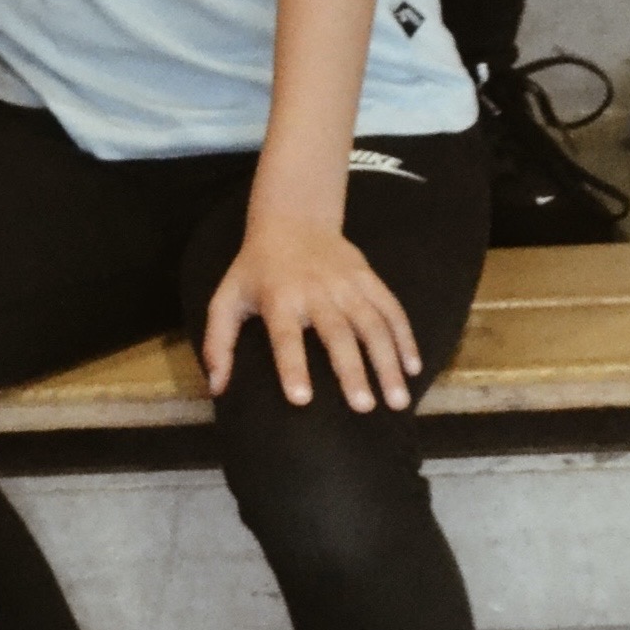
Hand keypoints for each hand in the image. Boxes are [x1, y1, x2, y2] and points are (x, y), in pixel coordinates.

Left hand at [203, 215, 419, 411]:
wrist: (292, 220)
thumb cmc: (256, 270)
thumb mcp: (227, 298)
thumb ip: (218, 343)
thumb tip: (215, 388)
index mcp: (278, 298)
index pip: (285, 336)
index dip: (292, 367)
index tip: (302, 400)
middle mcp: (316, 291)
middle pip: (337, 334)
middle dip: (352, 371)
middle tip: (364, 408)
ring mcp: (347, 284)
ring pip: (372, 325)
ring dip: (387, 362)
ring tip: (397, 401)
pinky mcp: (369, 279)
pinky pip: (392, 310)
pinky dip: (406, 338)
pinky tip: (414, 368)